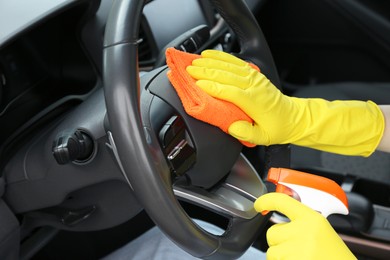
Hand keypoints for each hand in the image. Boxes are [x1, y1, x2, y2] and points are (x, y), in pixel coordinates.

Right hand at [186, 50, 383, 155]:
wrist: (293, 117)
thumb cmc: (276, 128)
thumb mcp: (263, 137)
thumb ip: (247, 133)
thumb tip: (232, 127)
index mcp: (255, 102)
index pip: (231, 92)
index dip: (213, 87)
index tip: (197, 84)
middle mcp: (254, 86)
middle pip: (227, 75)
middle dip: (206, 71)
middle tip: (189, 70)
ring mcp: (254, 77)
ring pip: (229, 66)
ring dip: (210, 62)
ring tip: (194, 61)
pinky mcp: (253, 73)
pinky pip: (235, 62)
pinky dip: (221, 57)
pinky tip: (209, 54)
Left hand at [254, 193, 355, 259]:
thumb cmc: (335, 257)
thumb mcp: (322, 232)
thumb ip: (302, 224)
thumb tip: (282, 224)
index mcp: (312, 219)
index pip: (282, 201)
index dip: (266, 200)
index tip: (259, 204)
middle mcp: (303, 231)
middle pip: (272, 232)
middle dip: (280, 242)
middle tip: (298, 250)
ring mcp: (297, 249)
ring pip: (272, 251)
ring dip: (281, 257)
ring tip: (301, 258)